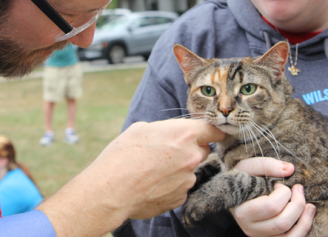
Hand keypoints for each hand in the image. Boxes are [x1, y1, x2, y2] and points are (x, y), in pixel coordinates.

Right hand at [37, 119, 223, 236]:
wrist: (113, 188)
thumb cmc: (124, 154)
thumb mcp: (141, 128)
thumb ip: (164, 130)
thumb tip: (170, 135)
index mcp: (183, 135)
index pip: (213, 130)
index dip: (210, 130)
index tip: (207, 132)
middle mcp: (191, 157)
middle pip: (203, 150)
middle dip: (190, 148)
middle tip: (167, 149)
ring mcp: (188, 180)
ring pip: (189, 170)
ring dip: (178, 168)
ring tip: (152, 169)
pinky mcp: (181, 198)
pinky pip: (181, 186)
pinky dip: (171, 184)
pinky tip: (152, 182)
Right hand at [231, 159, 315, 236]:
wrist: (233, 191)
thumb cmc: (241, 178)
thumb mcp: (248, 167)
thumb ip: (266, 165)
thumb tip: (290, 169)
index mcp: (242, 211)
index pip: (271, 206)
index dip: (283, 193)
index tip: (280, 183)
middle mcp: (250, 228)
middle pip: (282, 222)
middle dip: (297, 204)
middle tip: (297, 188)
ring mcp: (261, 236)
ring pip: (290, 235)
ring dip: (304, 218)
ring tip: (308, 204)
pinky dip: (304, 227)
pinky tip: (308, 213)